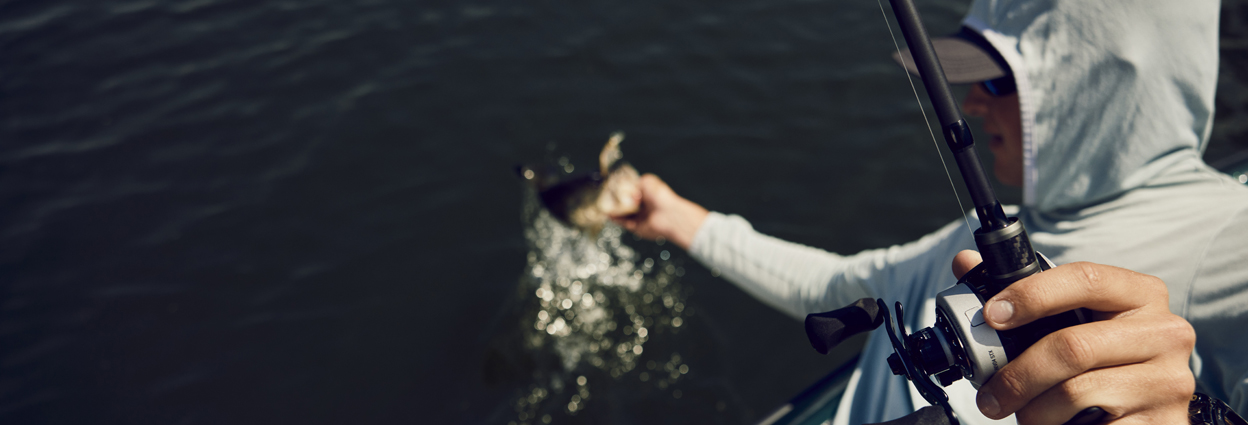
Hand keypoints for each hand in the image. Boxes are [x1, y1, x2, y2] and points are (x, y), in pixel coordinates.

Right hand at [610, 174, 708, 249]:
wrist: (668, 215)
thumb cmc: (660, 196)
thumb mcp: (647, 181)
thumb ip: (635, 182)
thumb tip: (626, 186)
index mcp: (647, 195)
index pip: (632, 192)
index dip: (622, 190)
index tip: (612, 188)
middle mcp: (644, 206)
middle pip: (626, 203)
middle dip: (616, 201)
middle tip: (605, 197)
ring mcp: (640, 217)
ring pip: (623, 213)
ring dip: (614, 210)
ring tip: (603, 205)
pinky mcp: (637, 227)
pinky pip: (624, 223)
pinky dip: (616, 218)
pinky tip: (608, 213)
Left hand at [950, 251, 1195, 423]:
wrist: (1149, 414)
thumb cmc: (1102, 362)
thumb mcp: (1073, 321)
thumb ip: (1026, 295)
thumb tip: (964, 263)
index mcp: (1141, 295)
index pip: (1085, 278)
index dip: (1031, 294)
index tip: (991, 316)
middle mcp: (1165, 332)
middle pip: (1071, 345)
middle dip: (1018, 373)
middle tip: (991, 395)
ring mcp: (1168, 380)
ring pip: (1075, 392)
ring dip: (1033, 409)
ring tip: (1025, 414)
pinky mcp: (1164, 422)